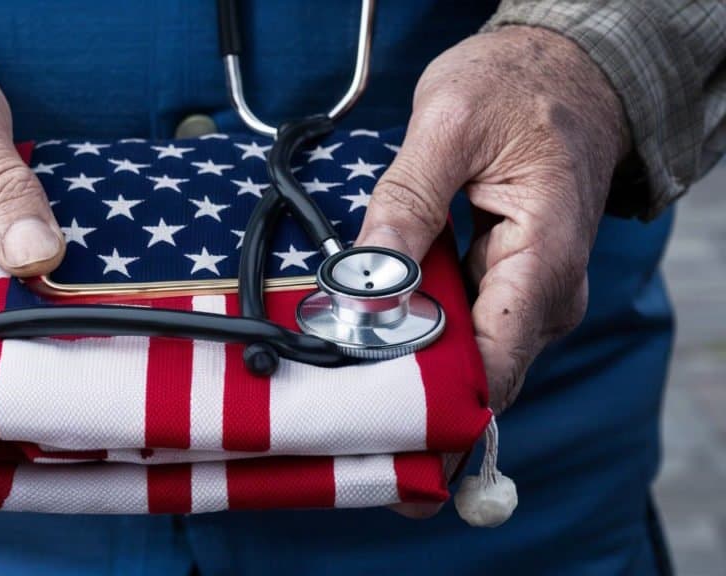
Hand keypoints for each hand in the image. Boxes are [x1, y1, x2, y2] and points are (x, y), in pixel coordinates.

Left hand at [357, 26, 629, 414]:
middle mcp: (549, 295)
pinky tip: (382, 311)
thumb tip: (369, 278)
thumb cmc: (518, 88)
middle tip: (340, 368)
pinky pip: (464, 327)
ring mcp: (532, 297)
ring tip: (352, 337)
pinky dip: (422, 323)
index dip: (434, 395)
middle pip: (479, 373)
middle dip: (411, 378)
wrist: (567, 70)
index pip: (496, 366)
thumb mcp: (448, 125)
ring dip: (411, 351)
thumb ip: (406, 202)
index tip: (372, 396)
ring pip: (468, 355)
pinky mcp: (510, 288)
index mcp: (546, 259)